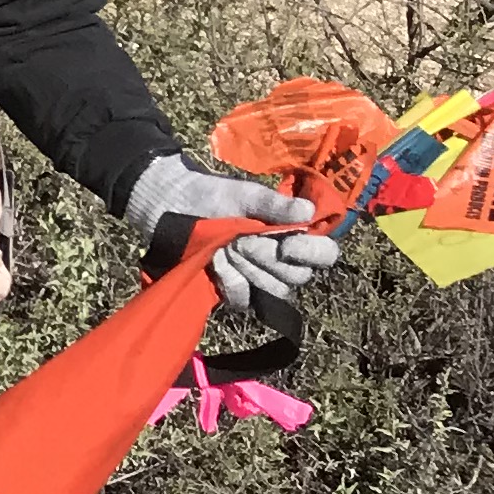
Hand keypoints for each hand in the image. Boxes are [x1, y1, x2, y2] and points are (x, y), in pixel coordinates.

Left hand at [125, 153, 336, 316]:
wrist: (169, 206)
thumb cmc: (212, 195)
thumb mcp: (244, 194)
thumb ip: (275, 204)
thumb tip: (309, 211)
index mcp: (291, 234)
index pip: (324, 254)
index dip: (311, 252)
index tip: (288, 243)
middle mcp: (281, 259)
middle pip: (297, 276)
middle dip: (268, 257)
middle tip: (242, 240)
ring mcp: (258, 277)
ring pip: (274, 289)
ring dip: (248, 267)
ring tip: (226, 247)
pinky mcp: (234, 289)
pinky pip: (244, 298)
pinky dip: (230, 281)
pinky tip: (215, 263)